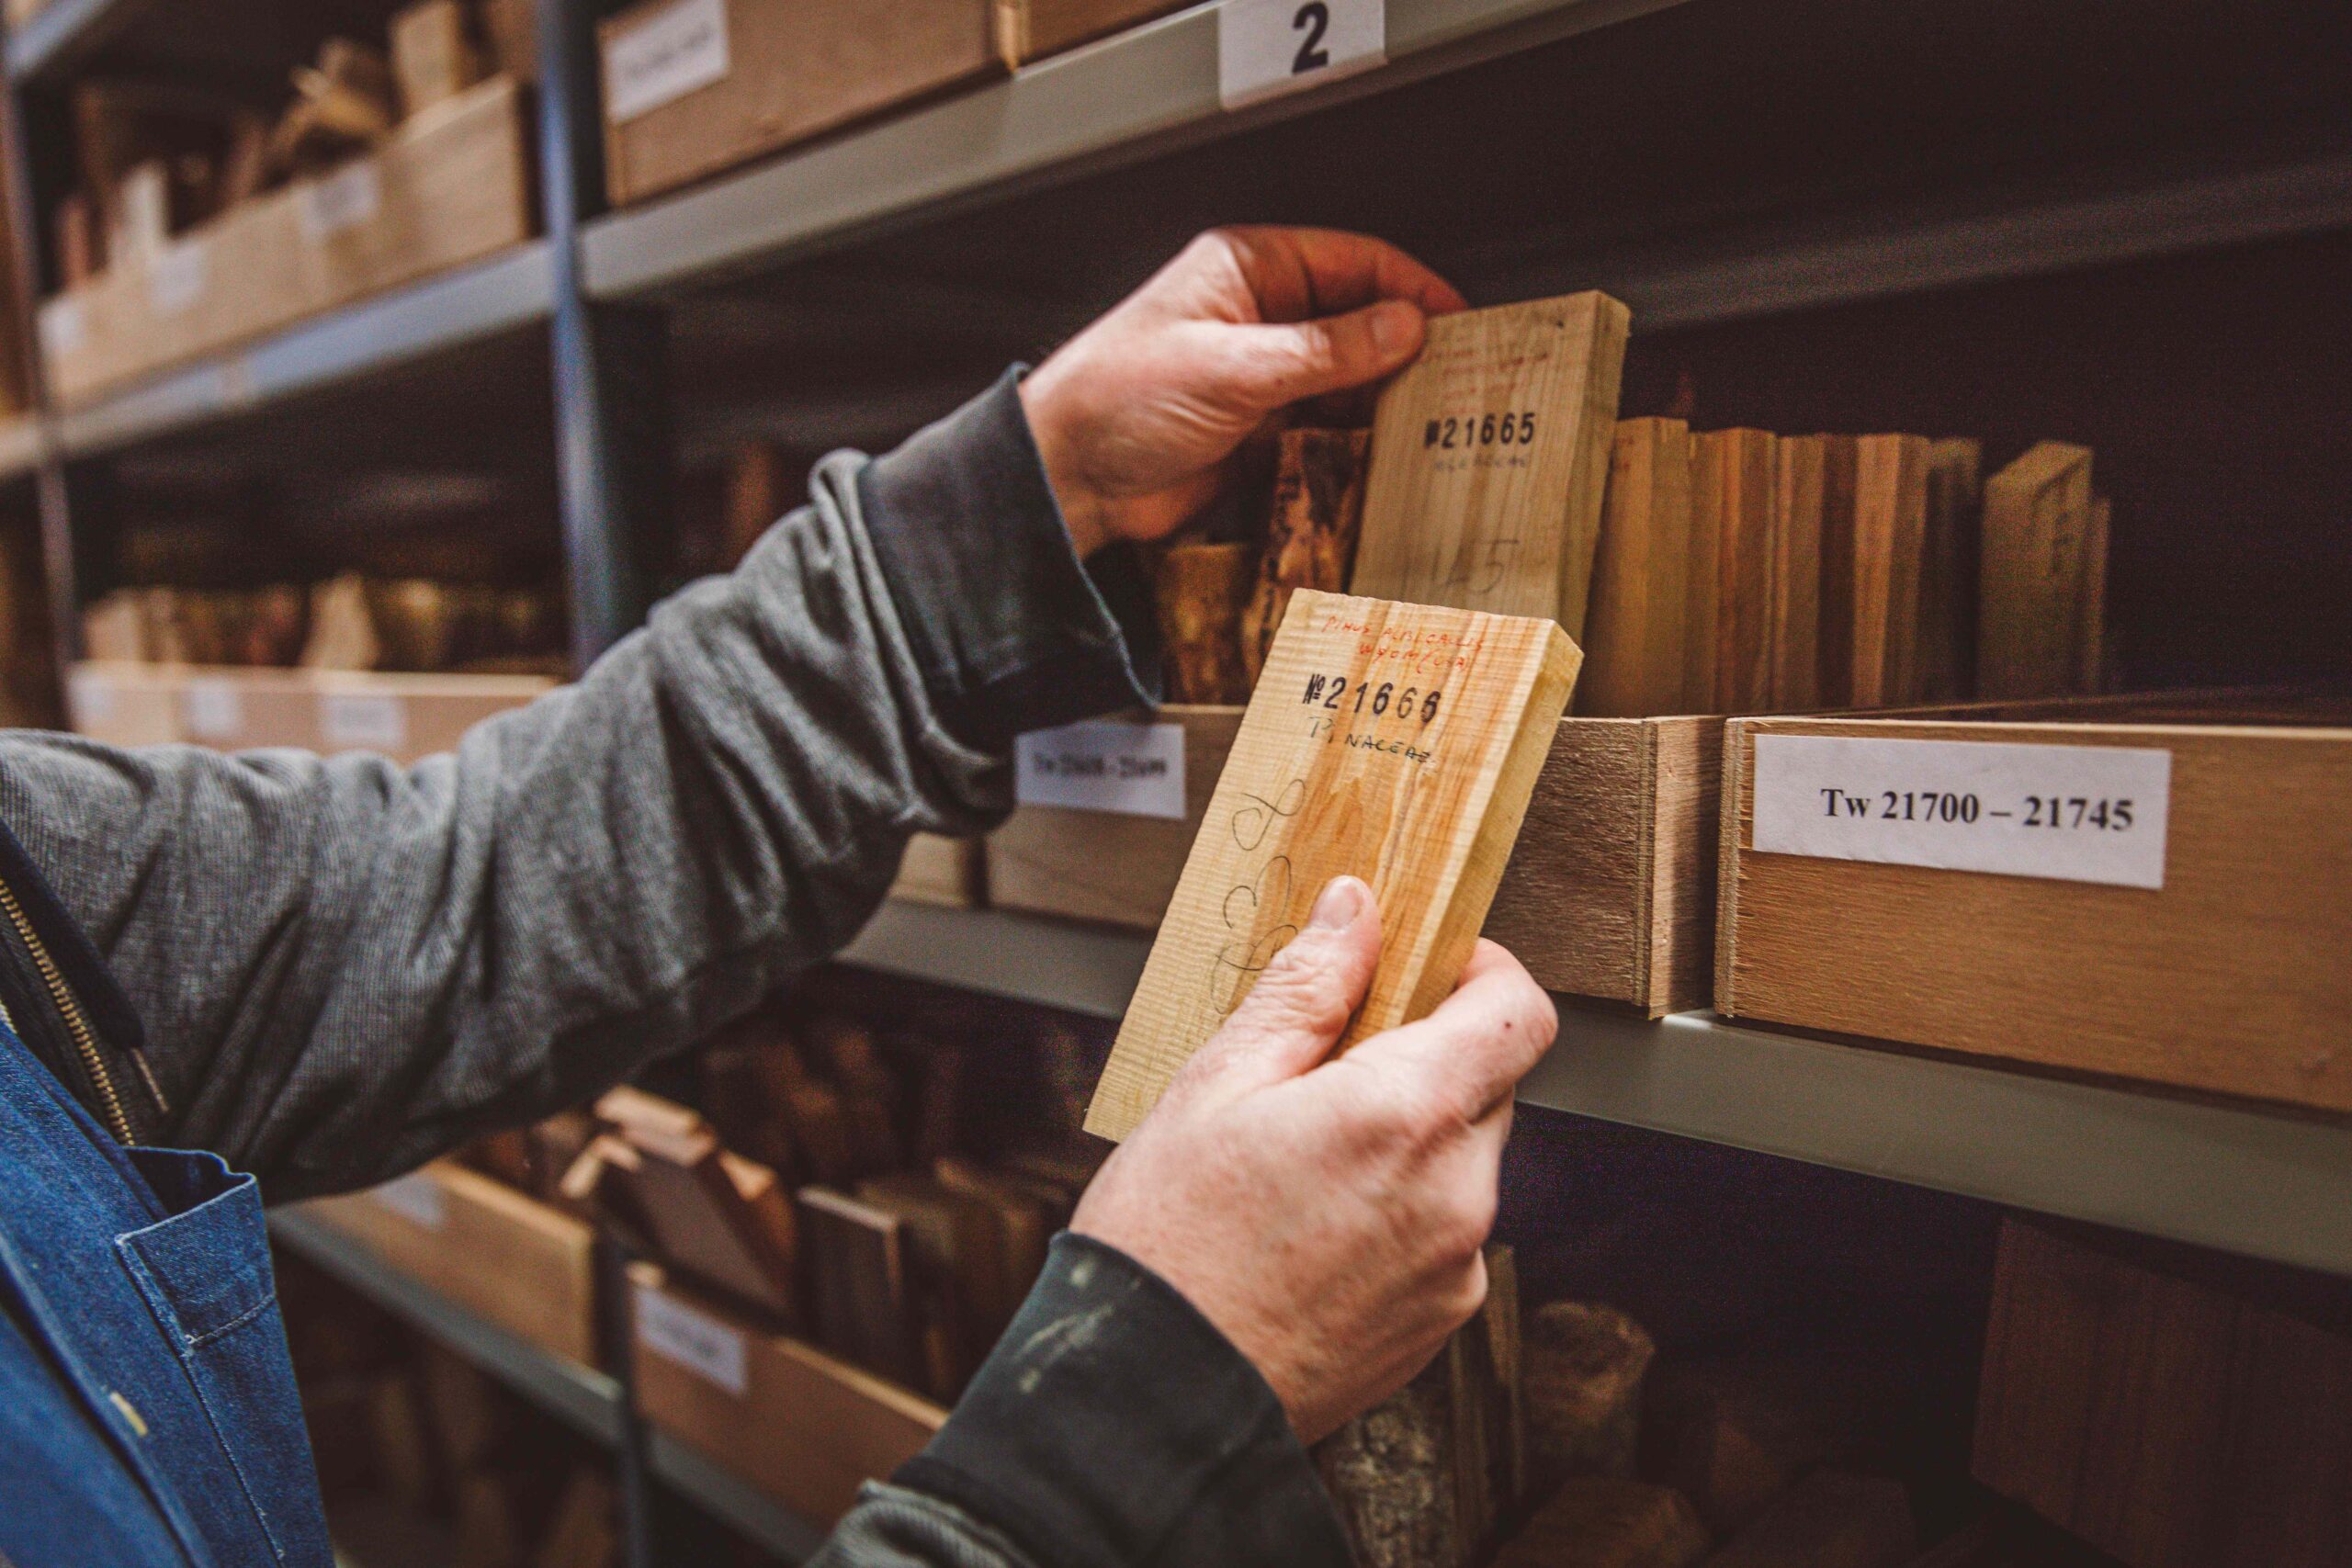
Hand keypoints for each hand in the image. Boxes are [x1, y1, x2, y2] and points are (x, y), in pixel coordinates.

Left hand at [1020, 227, 1466, 556]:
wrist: (1069, 477)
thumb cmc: (1118, 397)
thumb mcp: (1234, 366)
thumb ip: (1326, 350)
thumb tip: (1403, 326)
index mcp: (1248, 269)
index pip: (1353, 261)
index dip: (1411, 287)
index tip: (1459, 320)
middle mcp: (1260, 316)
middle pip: (1358, 321)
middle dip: (1406, 349)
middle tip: (1458, 379)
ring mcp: (1262, 375)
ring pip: (1348, 381)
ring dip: (1384, 401)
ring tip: (1430, 423)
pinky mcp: (1260, 429)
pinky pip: (1325, 428)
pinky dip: (1356, 442)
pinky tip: (1384, 456)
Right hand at [1071, 876, 1556, 1441]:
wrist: (1157, 1400)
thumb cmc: (1169, 1245)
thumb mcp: (1216, 1084)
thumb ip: (1305, 989)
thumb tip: (1356, 912)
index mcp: (1406, 1115)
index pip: (1518, 1012)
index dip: (1480, 973)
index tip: (1422, 969)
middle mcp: (1456, 1192)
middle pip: (1488, 1083)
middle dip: (1423, 1058)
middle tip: (1323, 1070)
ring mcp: (1457, 1264)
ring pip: (1463, 1158)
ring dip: (1408, 1138)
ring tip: (1300, 1162)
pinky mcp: (1442, 1318)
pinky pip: (1445, 1229)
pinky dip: (1399, 1209)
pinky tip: (1312, 1227)